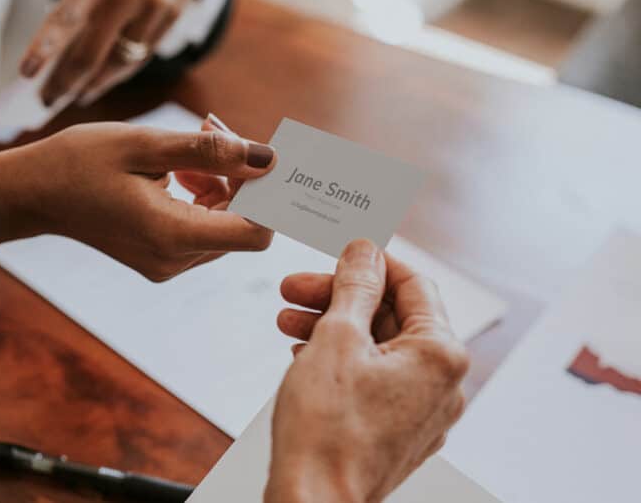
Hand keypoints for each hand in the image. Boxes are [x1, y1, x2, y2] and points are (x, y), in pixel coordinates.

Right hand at [0, 121, 274, 280]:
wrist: (31, 193)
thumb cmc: (80, 162)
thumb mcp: (146, 145)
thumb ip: (211, 152)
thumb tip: (270, 158)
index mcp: (172, 235)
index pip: (257, 231)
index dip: (269, 194)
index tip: (259, 155)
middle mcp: (174, 260)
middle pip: (242, 226)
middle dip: (241, 179)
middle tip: (213, 131)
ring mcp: (165, 263)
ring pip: (224, 226)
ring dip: (220, 184)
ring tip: (188, 147)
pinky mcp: (159, 258)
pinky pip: (200, 228)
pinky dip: (201, 197)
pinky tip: (176, 168)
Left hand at [19, 0, 214, 105]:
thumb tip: (58, 47)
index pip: (64, 20)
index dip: (43, 50)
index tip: (26, 72)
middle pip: (89, 55)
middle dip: (64, 83)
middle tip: (45, 100)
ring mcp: (153, 6)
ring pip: (117, 63)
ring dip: (92, 85)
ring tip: (74, 95)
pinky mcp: (173, 14)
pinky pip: (140, 55)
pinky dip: (118, 72)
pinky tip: (102, 80)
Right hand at [266, 240, 468, 502]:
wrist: (314, 502)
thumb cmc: (326, 432)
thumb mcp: (336, 338)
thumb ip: (354, 286)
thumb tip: (365, 251)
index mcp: (441, 356)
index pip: (414, 284)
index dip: (371, 262)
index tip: (340, 251)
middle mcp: (442, 386)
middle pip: (393, 317)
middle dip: (339, 297)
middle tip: (295, 289)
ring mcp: (421, 413)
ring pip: (379, 349)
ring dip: (332, 327)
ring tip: (287, 322)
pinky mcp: (398, 433)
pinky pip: (375, 380)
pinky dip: (341, 361)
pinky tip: (303, 355)